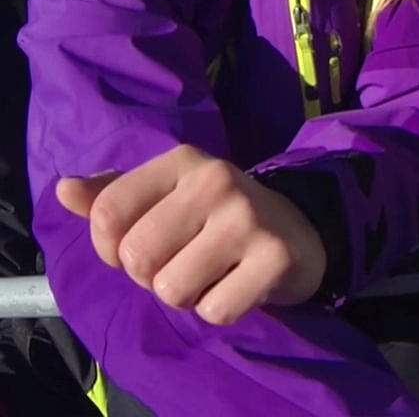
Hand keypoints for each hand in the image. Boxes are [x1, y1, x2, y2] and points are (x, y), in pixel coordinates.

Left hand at [57, 144, 326, 325]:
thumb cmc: (218, 216)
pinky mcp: (276, 257)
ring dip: (186, 296)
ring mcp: (248, 218)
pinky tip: (238, 285)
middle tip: (183, 263)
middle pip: (138, 258)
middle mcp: (216, 181)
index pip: (108, 213)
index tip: (139, 247)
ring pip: (172, 289)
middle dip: (151, 276)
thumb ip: (112, 195)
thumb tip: (63, 189)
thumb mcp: (167, 195)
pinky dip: (221, 309)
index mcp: (183, 161)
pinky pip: (215, 311)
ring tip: (211, 275)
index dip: (109, 247)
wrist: (301, 230)